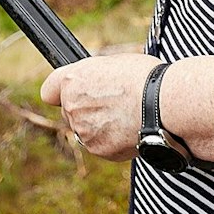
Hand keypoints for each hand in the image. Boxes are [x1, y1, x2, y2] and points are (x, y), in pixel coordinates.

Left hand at [40, 53, 159, 162]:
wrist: (164, 104)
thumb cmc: (146, 78)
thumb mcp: (116, 64)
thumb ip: (95, 76)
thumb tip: (95, 82)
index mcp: (73, 80)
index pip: (49, 90)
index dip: (60, 92)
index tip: (71, 93)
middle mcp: (72, 106)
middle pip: (69, 111)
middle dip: (86, 109)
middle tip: (113, 104)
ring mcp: (83, 131)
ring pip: (85, 130)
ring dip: (100, 126)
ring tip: (127, 116)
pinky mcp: (98, 149)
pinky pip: (101, 145)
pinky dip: (113, 141)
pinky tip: (132, 129)